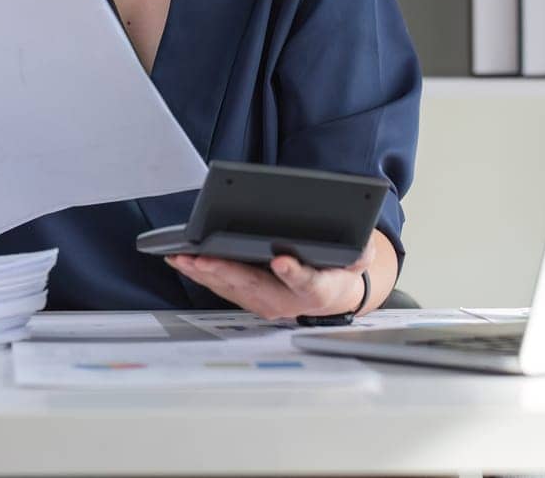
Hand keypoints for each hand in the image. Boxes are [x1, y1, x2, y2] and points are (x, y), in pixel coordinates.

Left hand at [165, 239, 374, 320]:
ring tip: (182, 257)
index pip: (306, 282)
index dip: (294, 272)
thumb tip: (361, 243)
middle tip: (204, 257)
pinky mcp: (247, 297)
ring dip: (204, 272)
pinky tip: (182, 259)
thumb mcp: (360, 259)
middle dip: (226, 271)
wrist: (330, 293)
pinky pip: (221, 286)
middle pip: (254, 286)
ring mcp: (263, 301)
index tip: (283, 261)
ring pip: (230, 287)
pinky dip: (200, 272)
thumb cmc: (340, 271)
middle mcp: (286, 301)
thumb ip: (362, 253)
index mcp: (317, 290)